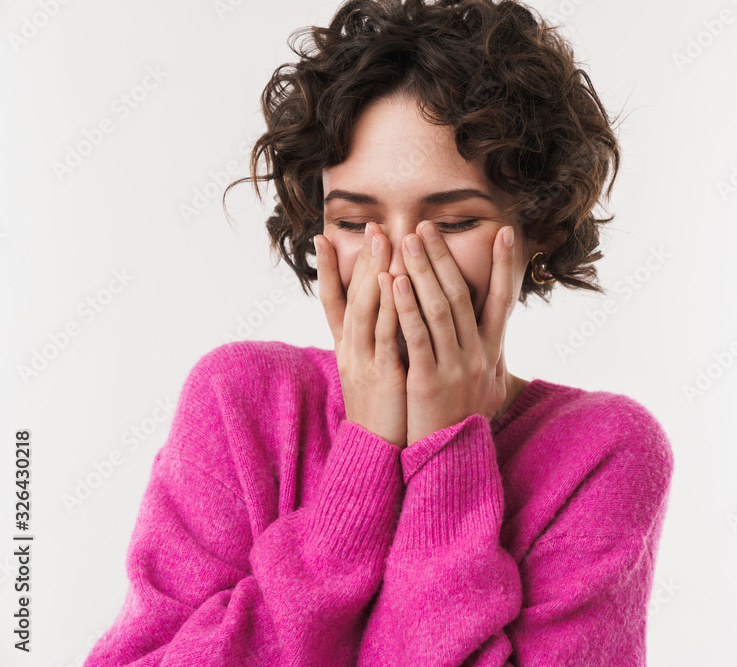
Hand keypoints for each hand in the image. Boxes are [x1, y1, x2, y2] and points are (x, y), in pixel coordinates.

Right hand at [315, 223, 406, 447]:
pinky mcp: (383, 373)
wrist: (378, 452)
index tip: (323, 238)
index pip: (332, 301)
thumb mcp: (373, 371)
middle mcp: (351, 350)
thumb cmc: (383, 411)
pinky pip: (387, 333)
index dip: (327, 270)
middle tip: (371, 226)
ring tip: (385, 240)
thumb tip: (384, 317)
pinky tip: (397, 281)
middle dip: (363, 260)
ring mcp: (365, 360)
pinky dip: (391, 305)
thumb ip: (377, 343)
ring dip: (377, 271)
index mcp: (347, 348)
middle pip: (354, 296)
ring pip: (368, 308)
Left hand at [390, 221, 517, 445]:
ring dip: (421, 271)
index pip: (502, 299)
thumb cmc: (465, 418)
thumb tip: (495, 331)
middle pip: (461, 295)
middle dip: (443, 257)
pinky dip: (404, 306)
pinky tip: (391, 282)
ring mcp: (454, 367)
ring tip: (405, 241)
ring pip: (439, 309)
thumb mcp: (488, 386)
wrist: (450, 460)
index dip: (504, 265)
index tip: (504, 231)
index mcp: (491, 352)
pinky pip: (415, 337)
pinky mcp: (428, 381)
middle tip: (425, 227)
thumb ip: (489, 355)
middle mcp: (477, 355)